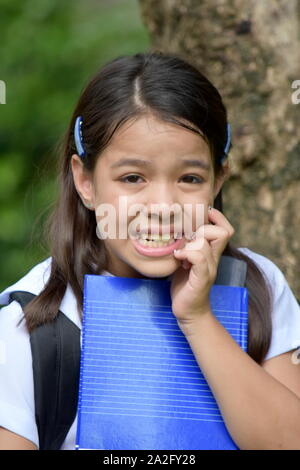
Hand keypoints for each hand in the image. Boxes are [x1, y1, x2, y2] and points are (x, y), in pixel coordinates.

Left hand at [170, 207, 234, 326]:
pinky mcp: (202, 278)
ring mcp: (209, 269)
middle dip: (202, 228)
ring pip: (205, 242)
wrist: (189, 313)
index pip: (225, 229)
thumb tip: (174, 229)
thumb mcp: (185, 262)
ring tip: (179, 252)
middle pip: (222, 232)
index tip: (201, 218)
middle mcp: (214, 259)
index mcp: (211, 254)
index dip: (217, 218)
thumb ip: (186, 247)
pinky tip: (178, 258)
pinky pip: (199, 258)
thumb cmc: (184, 286)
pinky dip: (187, 253)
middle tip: (187, 238)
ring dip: (189, 243)